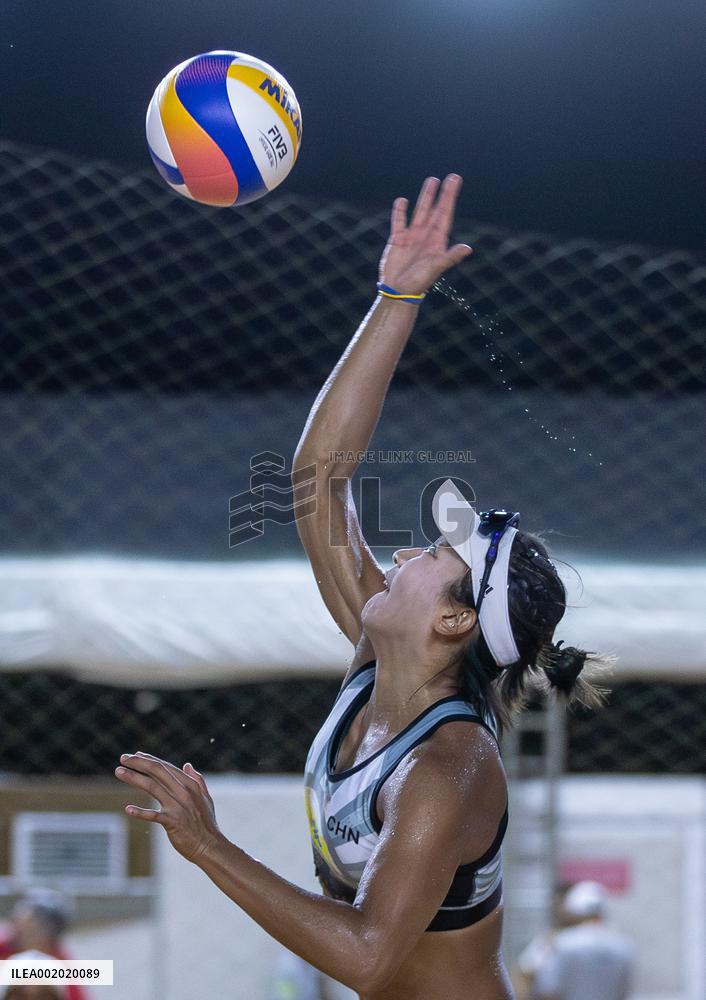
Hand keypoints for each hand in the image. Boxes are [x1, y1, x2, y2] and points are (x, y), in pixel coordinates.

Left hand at [115, 752, 220, 862]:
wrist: (210, 846)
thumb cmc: (207, 823)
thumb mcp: (205, 798)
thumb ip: (197, 780)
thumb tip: (187, 765)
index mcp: (190, 784)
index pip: (166, 767)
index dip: (149, 759)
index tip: (136, 755)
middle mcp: (183, 792)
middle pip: (157, 771)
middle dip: (139, 762)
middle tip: (123, 758)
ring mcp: (177, 806)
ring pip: (152, 787)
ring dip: (133, 778)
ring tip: (119, 771)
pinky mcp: (172, 822)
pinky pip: (153, 815)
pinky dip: (140, 812)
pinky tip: (128, 809)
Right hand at [378, 174, 471, 294]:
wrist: (398, 292)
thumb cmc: (419, 282)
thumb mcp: (435, 268)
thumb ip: (450, 257)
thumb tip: (468, 248)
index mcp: (437, 241)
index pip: (445, 214)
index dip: (450, 197)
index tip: (455, 181)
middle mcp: (426, 236)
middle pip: (436, 210)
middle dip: (442, 194)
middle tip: (452, 177)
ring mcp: (412, 237)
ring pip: (420, 212)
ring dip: (426, 197)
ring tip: (432, 181)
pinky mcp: (397, 240)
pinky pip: (399, 221)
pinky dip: (400, 211)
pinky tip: (403, 201)